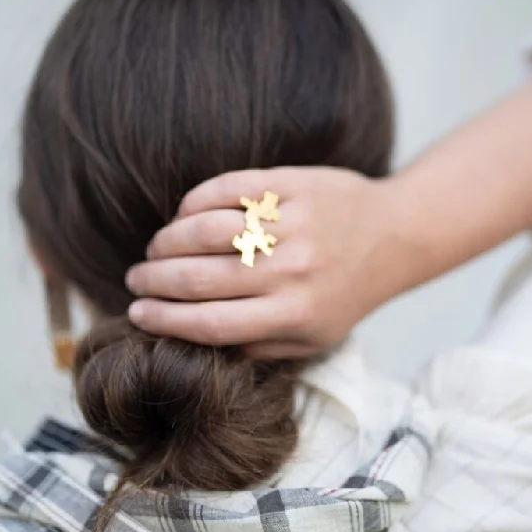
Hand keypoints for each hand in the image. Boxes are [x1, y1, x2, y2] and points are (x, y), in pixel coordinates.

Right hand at [126, 167, 397, 357]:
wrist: (395, 236)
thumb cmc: (346, 292)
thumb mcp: (313, 338)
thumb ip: (260, 347)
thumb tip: (198, 341)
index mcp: (294, 316)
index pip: (210, 323)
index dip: (164, 319)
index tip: (137, 312)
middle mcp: (291, 272)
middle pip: (199, 278)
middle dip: (154, 279)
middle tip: (136, 277)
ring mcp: (291, 224)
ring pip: (205, 230)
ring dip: (168, 240)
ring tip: (157, 248)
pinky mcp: (291, 184)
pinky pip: (227, 189)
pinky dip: (194, 201)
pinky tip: (183, 213)